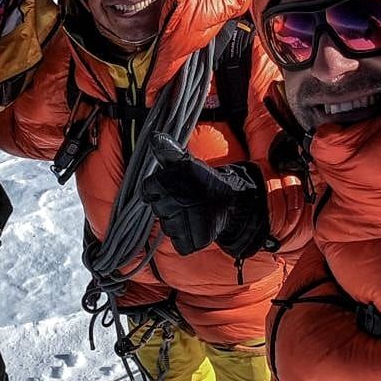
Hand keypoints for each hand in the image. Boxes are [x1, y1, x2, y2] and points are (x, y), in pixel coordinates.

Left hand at [141, 133, 272, 258]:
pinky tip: (195, 227)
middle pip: (158, 209)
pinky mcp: (195, 240)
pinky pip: (180, 243)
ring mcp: (186, 222)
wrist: (232, 201)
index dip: (155, 191)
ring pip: (168, 227)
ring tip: (192, 213)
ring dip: (177, 223)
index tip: (167, 190)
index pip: (148, 190)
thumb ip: (167, 152)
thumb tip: (154, 137)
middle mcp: (178, 201)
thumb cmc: (204, 181)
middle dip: (168, 207)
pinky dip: (186, 239)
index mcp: (173, 180)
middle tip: (185, 201)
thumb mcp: (186, 162)